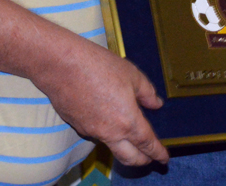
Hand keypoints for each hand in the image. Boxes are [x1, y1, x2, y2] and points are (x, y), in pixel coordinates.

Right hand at [32, 35, 168, 167]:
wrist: (62, 65)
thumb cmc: (97, 66)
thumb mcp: (131, 73)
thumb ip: (147, 92)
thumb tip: (156, 104)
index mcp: (128, 121)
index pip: (147, 144)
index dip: (158, 153)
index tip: (164, 158)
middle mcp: (110, 132)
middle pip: (130, 158)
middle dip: (143, 160)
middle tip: (150, 157)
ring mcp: (92, 131)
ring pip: (112, 148)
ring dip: (124, 147)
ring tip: (129, 138)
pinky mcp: (77, 126)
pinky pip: (96, 135)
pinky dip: (106, 132)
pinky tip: (105, 118)